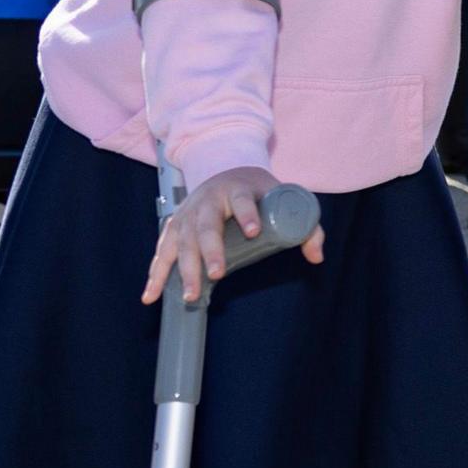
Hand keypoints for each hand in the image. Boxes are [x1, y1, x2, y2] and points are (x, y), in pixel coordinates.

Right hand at [142, 166, 325, 306]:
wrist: (227, 171)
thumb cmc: (259, 192)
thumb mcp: (283, 198)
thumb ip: (306, 227)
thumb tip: (316, 256)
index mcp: (238, 190)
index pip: (243, 201)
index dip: (248, 214)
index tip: (254, 231)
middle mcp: (208, 201)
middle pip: (206, 227)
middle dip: (209, 251)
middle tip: (216, 275)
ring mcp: (187, 214)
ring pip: (181, 242)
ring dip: (182, 269)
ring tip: (189, 296)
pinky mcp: (174, 227)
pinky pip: (162, 252)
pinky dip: (155, 274)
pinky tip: (151, 296)